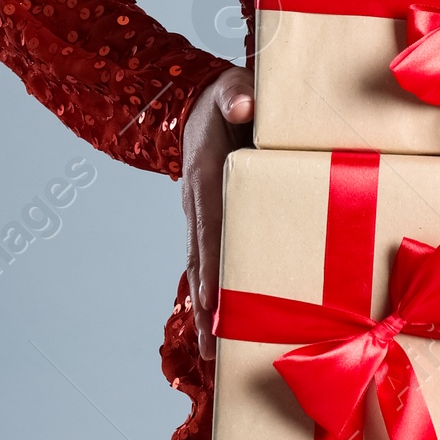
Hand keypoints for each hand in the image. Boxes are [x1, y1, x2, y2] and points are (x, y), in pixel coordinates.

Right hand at [180, 66, 252, 361]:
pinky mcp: (209, 221)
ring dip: (205, 308)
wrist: (201, 103)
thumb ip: (237, 95)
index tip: (214, 301)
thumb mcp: (232, 87)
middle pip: (201, 259)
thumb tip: (243, 107)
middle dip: (206, 303)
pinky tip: (219, 324)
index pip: (209, 226)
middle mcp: (196, 201)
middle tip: (212, 346)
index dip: (212, 264)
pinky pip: (209, 260)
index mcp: (206, 174)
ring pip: (201, 267)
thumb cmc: (228, 96)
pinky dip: (211, 293)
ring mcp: (199, 214)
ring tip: (212, 352)